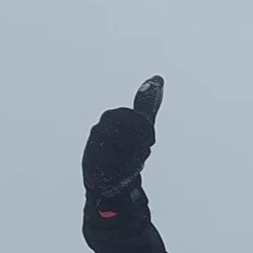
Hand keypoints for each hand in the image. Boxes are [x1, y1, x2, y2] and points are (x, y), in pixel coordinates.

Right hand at [83, 76, 162, 203]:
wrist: (105, 173)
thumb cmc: (125, 143)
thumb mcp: (138, 122)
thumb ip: (146, 101)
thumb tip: (158, 78)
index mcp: (111, 116)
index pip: (140, 121)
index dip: (149, 132)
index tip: (149, 139)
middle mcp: (99, 130)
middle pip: (135, 141)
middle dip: (141, 150)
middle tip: (138, 152)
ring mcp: (95, 149)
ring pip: (129, 157)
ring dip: (135, 162)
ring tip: (129, 161)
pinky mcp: (94, 170)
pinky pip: (120, 173)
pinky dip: (126, 174)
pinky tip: (122, 172)